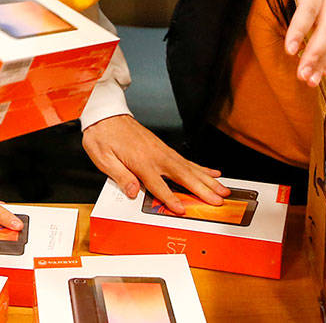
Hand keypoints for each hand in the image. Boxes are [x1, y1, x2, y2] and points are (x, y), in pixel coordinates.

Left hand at [82, 115, 227, 213]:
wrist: (106, 114)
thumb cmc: (102, 136)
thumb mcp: (103, 158)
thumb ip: (120, 175)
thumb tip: (133, 192)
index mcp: (140, 161)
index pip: (158, 185)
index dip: (170, 198)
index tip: (182, 209)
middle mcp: (156, 156)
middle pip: (183, 176)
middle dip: (202, 189)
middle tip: (218, 200)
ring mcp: (162, 151)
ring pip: (189, 168)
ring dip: (207, 180)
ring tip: (223, 189)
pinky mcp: (164, 148)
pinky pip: (186, 160)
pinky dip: (201, 167)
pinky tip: (212, 172)